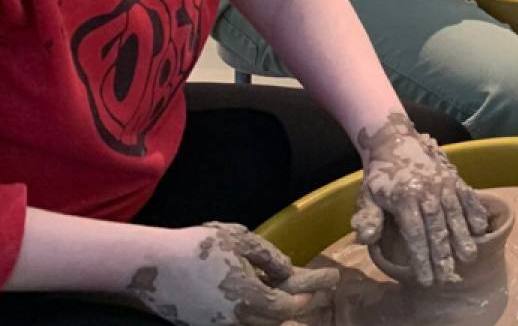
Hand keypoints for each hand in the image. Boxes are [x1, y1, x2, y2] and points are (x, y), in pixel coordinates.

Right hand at [128, 224, 336, 325]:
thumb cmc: (197, 247)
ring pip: (255, 325)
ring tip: (289, 298)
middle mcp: (235, 318)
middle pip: (275, 320)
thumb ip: (269, 257)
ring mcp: (216, 325)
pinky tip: (255, 300)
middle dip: (298, 307)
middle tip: (316, 293)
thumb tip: (289, 270)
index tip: (326, 282)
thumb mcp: (240, 240)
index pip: (287, 307)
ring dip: (274, 313)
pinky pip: (234, 324)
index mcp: (248, 297)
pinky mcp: (200, 325)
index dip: (307, 296)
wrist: (149, 264)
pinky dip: (251, 315)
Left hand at [352, 114, 488, 286]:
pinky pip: (467, 197)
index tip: (426, 279)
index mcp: (403, 198)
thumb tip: (365, 239)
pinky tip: (481, 230)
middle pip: (437, 228)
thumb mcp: (367, 196)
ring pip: (454, 214)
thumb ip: (368, 218)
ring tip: (469, 257)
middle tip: (447, 276)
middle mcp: (426, 191)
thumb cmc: (380, 177)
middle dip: (443, 254)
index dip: (421, 258)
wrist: (395, 141)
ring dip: (462, 237)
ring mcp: (443, 183)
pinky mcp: (454, 178)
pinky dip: (475, 212)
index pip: (415, 234)